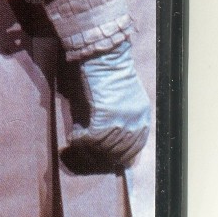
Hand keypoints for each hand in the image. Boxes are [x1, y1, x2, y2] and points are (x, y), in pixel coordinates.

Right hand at [67, 40, 150, 167]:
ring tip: (78, 144)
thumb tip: (111, 136)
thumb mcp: (126, 96)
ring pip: (104, 146)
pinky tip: (74, 137)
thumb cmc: (112, 71)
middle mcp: (135, 121)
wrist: (106, 56)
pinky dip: (80, 140)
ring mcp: (121, 119)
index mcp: (143, 116)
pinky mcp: (105, 115)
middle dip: (103, 156)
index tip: (108, 160)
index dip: (121, 157)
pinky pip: (91, 137)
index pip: (136, 148)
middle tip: (88, 154)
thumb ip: (124, 115)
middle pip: (120, 151)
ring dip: (89, 148)